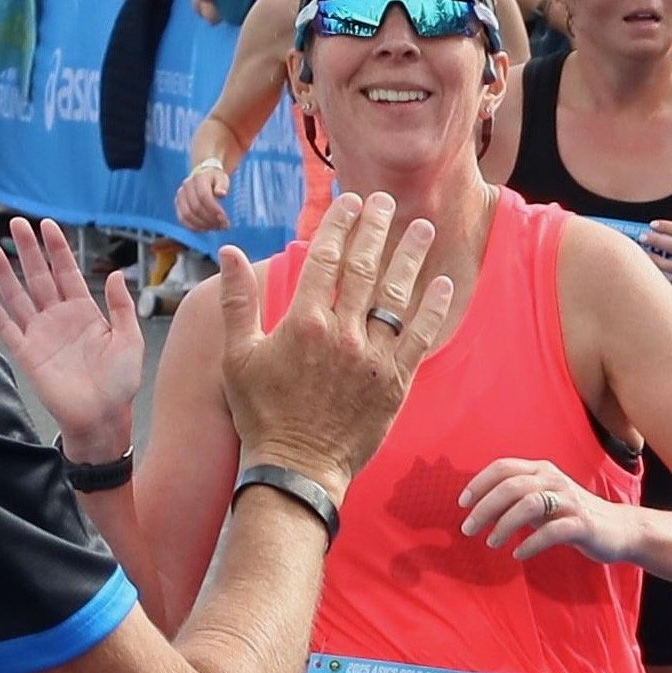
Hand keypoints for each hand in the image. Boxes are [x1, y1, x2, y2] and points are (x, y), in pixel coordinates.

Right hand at [0, 218, 145, 462]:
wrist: (104, 418)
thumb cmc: (120, 383)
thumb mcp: (131, 339)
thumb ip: (122, 306)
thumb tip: (116, 274)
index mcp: (84, 311)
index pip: (66, 271)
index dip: (57, 248)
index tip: (47, 225)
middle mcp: (59, 318)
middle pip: (39, 276)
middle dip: (28, 250)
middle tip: (16, 223)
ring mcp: (41, 335)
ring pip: (19, 296)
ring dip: (5, 272)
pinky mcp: (28, 355)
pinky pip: (8, 328)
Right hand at [174, 154, 233, 231]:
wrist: (204, 178)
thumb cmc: (215, 180)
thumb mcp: (222, 178)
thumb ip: (222, 185)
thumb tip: (222, 194)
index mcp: (198, 177)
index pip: (204, 196)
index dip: (213, 209)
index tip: (224, 218)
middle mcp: (186, 186)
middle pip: (196, 208)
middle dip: (210, 219)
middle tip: (223, 226)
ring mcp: (180, 196)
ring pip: (188, 216)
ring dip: (203, 225)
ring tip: (216, 227)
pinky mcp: (178, 206)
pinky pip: (183, 220)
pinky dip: (195, 227)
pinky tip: (206, 229)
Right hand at [219, 187, 451, 499]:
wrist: (295, 471)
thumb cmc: (262, 416)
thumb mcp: (237, 357)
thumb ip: (237, 302)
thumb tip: (228, 252)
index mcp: (303, 322)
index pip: (326, 258)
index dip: (340, 224)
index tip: (350, 201)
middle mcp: (342, 333)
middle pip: (364, 267)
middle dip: (376, 228)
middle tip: (386, 201)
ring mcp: (371, 357)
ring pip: (397, 295)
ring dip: (411, 257)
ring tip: (420, 228)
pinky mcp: (394, 382)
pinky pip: (420, 337)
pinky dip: (433, 309)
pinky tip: (442, 284)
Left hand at [457, 455, 636, 564]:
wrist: (617, 529)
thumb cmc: (570, 516)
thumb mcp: (540, 502)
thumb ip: (513, 501)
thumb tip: (476, 509)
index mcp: (541, 471)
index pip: (503, 467)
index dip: (479, 483)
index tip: (462, 504)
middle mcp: (554, 480)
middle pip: (511, 486)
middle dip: (484, 508)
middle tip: (468, 530)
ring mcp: (569, 501)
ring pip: (529, 505)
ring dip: (504, 525)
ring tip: (491, 543)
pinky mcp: (582, 524)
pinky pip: (552, 531)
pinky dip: (530, 543)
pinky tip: (517, 554)